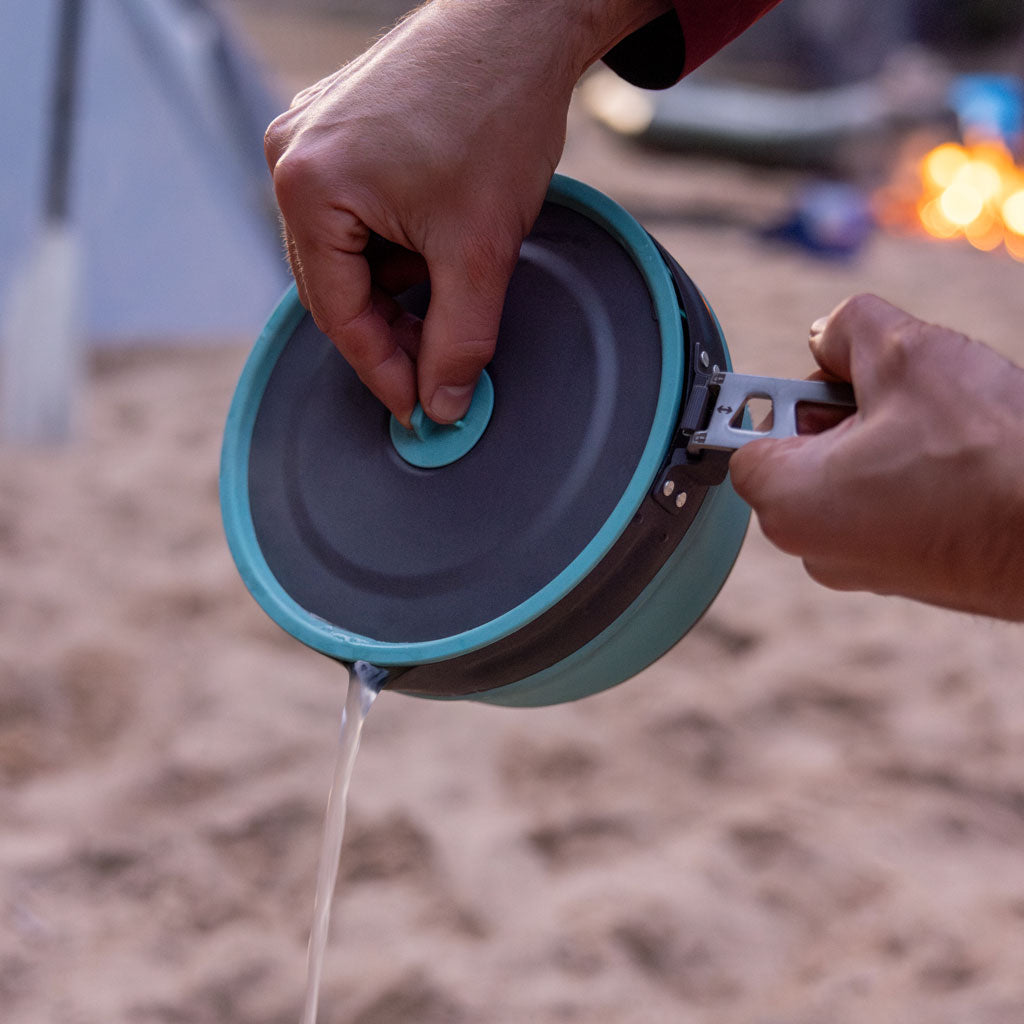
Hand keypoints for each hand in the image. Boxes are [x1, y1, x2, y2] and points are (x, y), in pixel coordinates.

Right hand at [264, 0, 669, 424]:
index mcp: (309, 187)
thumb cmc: (498, 114)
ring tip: (451, 278)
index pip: (337, 315)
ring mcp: (309, 139)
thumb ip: (461, 341)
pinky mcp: (335, 130)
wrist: (520, 22)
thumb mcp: (481, 250)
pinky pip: (352, 216)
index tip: (419, 410)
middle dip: (390, 331)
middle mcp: (291, 159)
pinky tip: (435, 240)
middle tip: (438, 367)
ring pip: (345, 255)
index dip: (382, 372)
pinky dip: (393, 245)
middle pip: (333, 287)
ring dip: (396, 286)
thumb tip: (445, 406)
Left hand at [729, 294, 1023, 620]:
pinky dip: (908, 477)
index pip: (747, 438)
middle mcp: (812, 547)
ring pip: (846, 479)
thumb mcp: (907, 353)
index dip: (788, 396)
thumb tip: (829, 333)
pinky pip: (884, 507)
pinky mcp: (906, 574)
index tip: (831, 380)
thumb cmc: (987, 455)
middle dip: (840, 412)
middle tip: (897, 396)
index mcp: (788, 504)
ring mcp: (861, 566)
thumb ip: (847, 328)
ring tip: (938, 429)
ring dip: (881, 440)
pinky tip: (955, 462)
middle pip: (799, 455)